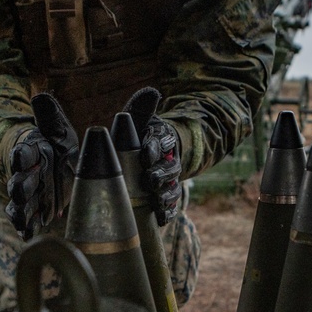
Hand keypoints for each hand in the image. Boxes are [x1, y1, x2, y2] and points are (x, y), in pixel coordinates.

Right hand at [5, 94, 78, 239]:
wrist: (57, 162)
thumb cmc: (55, 142)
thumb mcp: (58, 128)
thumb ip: (49, 116)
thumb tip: (41, 96)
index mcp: (30, 152)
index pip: (21, 153)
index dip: (20, 155)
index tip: (21, 156)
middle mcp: (26, 174)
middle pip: (18, 183)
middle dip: (19, 187)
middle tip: (22, 190)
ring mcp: (31, 194)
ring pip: (19, 205)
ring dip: (20, 213)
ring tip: (21, 222)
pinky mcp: (37, 208)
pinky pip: (28, 220)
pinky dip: (27, 228)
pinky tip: (27, 235)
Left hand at [124, 87, 182, 224]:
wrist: (150, 154)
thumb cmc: (139, 135)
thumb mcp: (140, 120)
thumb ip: (140, 109)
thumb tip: (152, 92)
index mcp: (162, 139)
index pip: (162, 141)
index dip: (155, 148)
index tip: (145, 154)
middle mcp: (170, 160)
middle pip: (170, 168)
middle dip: (160, 174)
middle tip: (149, 179)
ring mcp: (170, 180)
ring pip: (172, 188)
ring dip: (165, 195)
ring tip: (156, 200)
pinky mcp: (166, 196)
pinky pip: (171, 206)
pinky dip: (167, 213)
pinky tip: (161, 218)